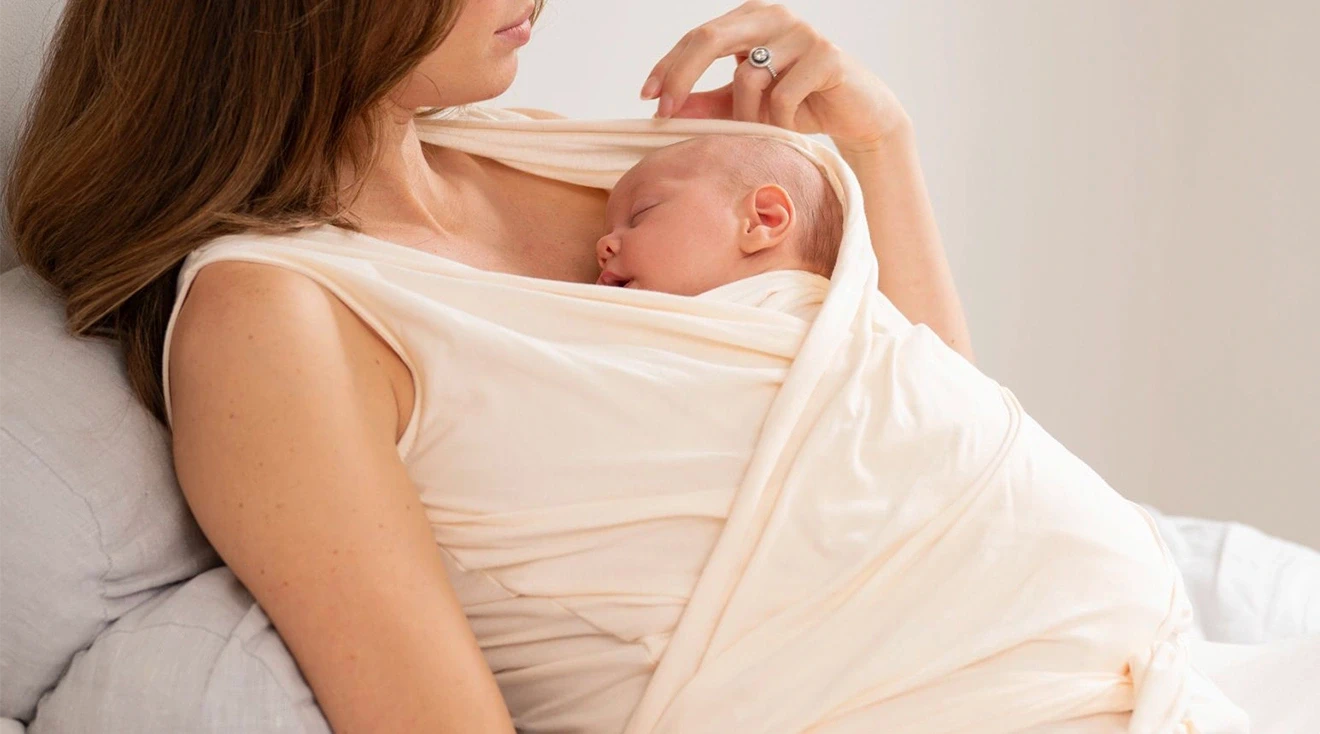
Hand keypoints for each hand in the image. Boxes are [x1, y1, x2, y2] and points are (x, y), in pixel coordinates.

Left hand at [640, 1, 910, 153]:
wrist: (860, 115)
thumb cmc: (799, 106)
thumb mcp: (746, 106)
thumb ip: (709, 104)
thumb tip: (665, 111)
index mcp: (750, 20)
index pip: (697, 37)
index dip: (669, 67)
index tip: (648, 98)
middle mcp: (773, 16)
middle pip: (709, 39)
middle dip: (681, 77)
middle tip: (666, 112)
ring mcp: (802, 33)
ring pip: (748, 76)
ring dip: (746, 115)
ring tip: (763, 131)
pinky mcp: (826, 56)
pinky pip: (782, 95)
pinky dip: (779, 121)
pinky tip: (790, 129)